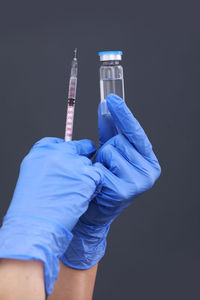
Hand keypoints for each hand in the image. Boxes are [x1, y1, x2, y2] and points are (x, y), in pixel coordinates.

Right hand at [0, 137, 102, 293]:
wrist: (35, 224)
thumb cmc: (32, 204)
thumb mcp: (34, 174)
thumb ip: (50, 160)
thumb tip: (65, 155)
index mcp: (42, 150)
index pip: (62, 141)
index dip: (69, 150)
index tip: (70, 157)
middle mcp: (58, 153)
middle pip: (80, 148)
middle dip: (80, 162)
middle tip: (75, 177)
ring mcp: (73, 165)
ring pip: (89, 164)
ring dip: (86, 176)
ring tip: (73, 192)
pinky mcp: (86, 178)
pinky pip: (97, 176)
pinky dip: (93, 186)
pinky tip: (81, 197)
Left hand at [61, 94, 160, 268]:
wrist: (97, 209)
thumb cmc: (107, 178)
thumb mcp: (111, 152)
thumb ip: (111, 130)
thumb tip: (105, 107)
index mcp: (148, 159)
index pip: (135, 132)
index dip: (123, 115)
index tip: (111, 98)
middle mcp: (149, 170)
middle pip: (119, 140)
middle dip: (107, 148)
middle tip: (107, 164)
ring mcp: (139, 182)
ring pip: (110, 151)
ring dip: (101, 160)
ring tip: (104, 174)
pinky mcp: (124, 191)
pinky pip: (101, 167)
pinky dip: (95, 172)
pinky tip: (99, 184)